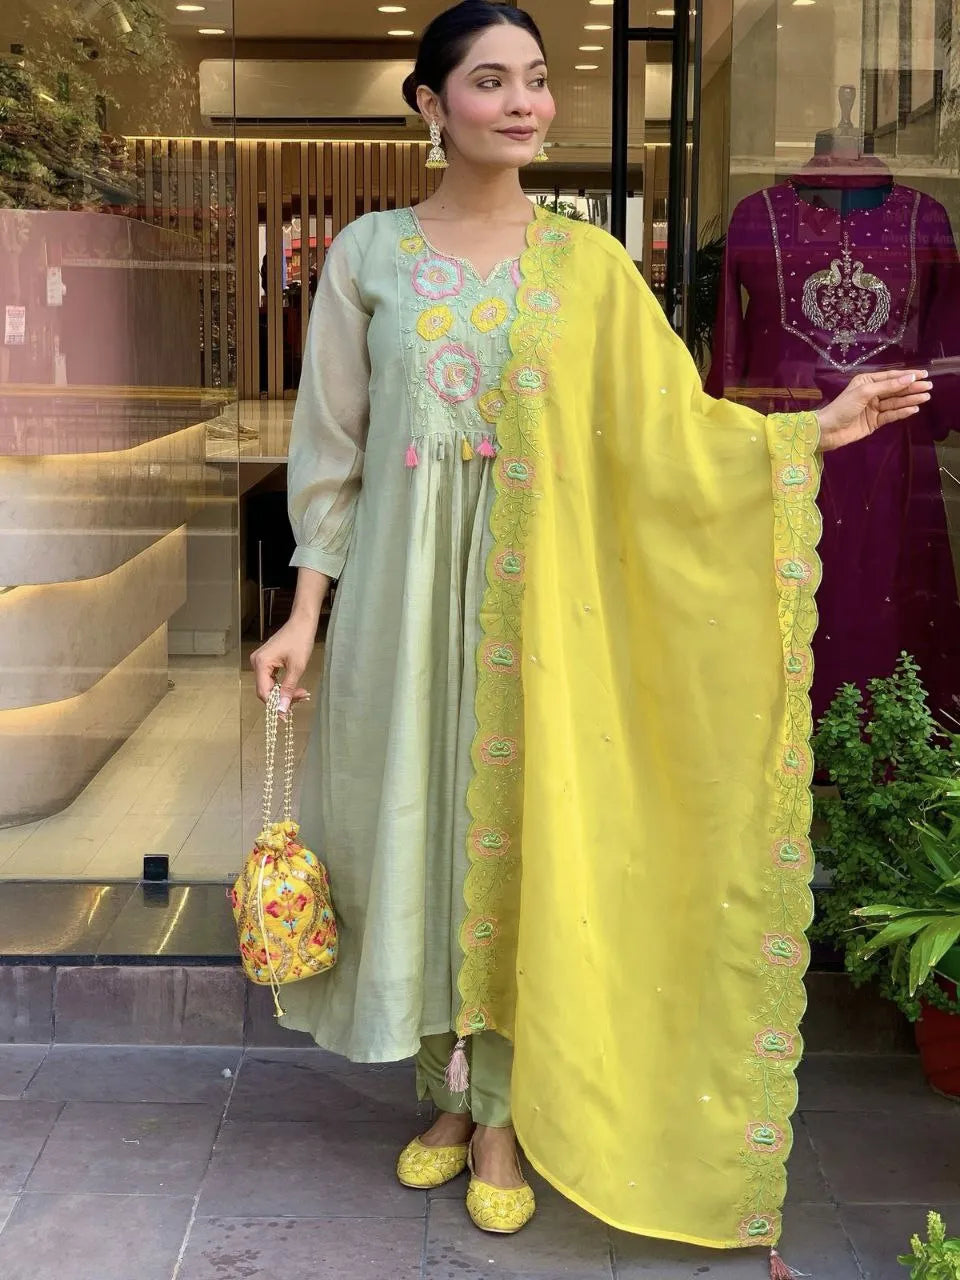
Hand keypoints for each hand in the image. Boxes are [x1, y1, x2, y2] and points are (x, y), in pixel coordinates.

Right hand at [250, 616, 315, 712]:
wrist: (302, 623)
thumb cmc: (300, 640)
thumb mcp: (297, 667)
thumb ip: (288, 688)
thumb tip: (282, 708)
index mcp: (261, 663)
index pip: (263, 692)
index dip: (275, 705)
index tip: (287, 714)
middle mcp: (256, 662)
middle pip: (266, 690)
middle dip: (283, 697)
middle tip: (301, 697)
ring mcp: (261, 661)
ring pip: (270, 685)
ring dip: (284, 692)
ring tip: (301, 693)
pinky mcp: (267, 661)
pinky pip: (271, 679)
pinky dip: (283, 685)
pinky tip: (294, 687)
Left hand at [816, 369, 931, 451]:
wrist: (827, 431)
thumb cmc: (843, 407)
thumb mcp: (865, 392)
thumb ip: (887, 386)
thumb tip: (908, 377)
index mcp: (867, 381)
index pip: (891, 377)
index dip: (907, 375)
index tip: (924, 375)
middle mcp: (872, 393)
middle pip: (895, 390)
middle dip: (912, 388)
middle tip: (928, 387)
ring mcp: (874, 408)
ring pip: (895, 402)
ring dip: (910, 400)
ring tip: (925, 397)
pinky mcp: (874, 422)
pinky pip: (891, 415)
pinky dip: (902, 412)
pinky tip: (913, 409)